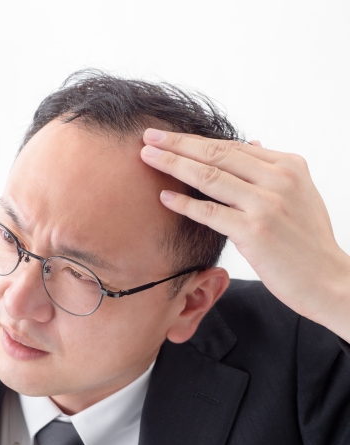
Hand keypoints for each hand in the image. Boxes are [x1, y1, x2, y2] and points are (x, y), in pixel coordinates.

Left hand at [140, 128, 349, 337]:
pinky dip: (184, 203)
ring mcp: (266, 205)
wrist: (327, 279)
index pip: (231, 147)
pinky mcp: (254, 231)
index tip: (167, 135)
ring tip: (147, 157)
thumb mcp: (298, 194)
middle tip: (147, 136)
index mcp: (288, 166)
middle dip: (177, 143)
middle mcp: (279, 179)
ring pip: (209, 177)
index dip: (195, 139)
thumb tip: (252, 143)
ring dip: (173, 164)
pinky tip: (164, 196)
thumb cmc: (307, 240)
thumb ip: (272, 170)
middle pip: (216, 154)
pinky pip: (210, 212)